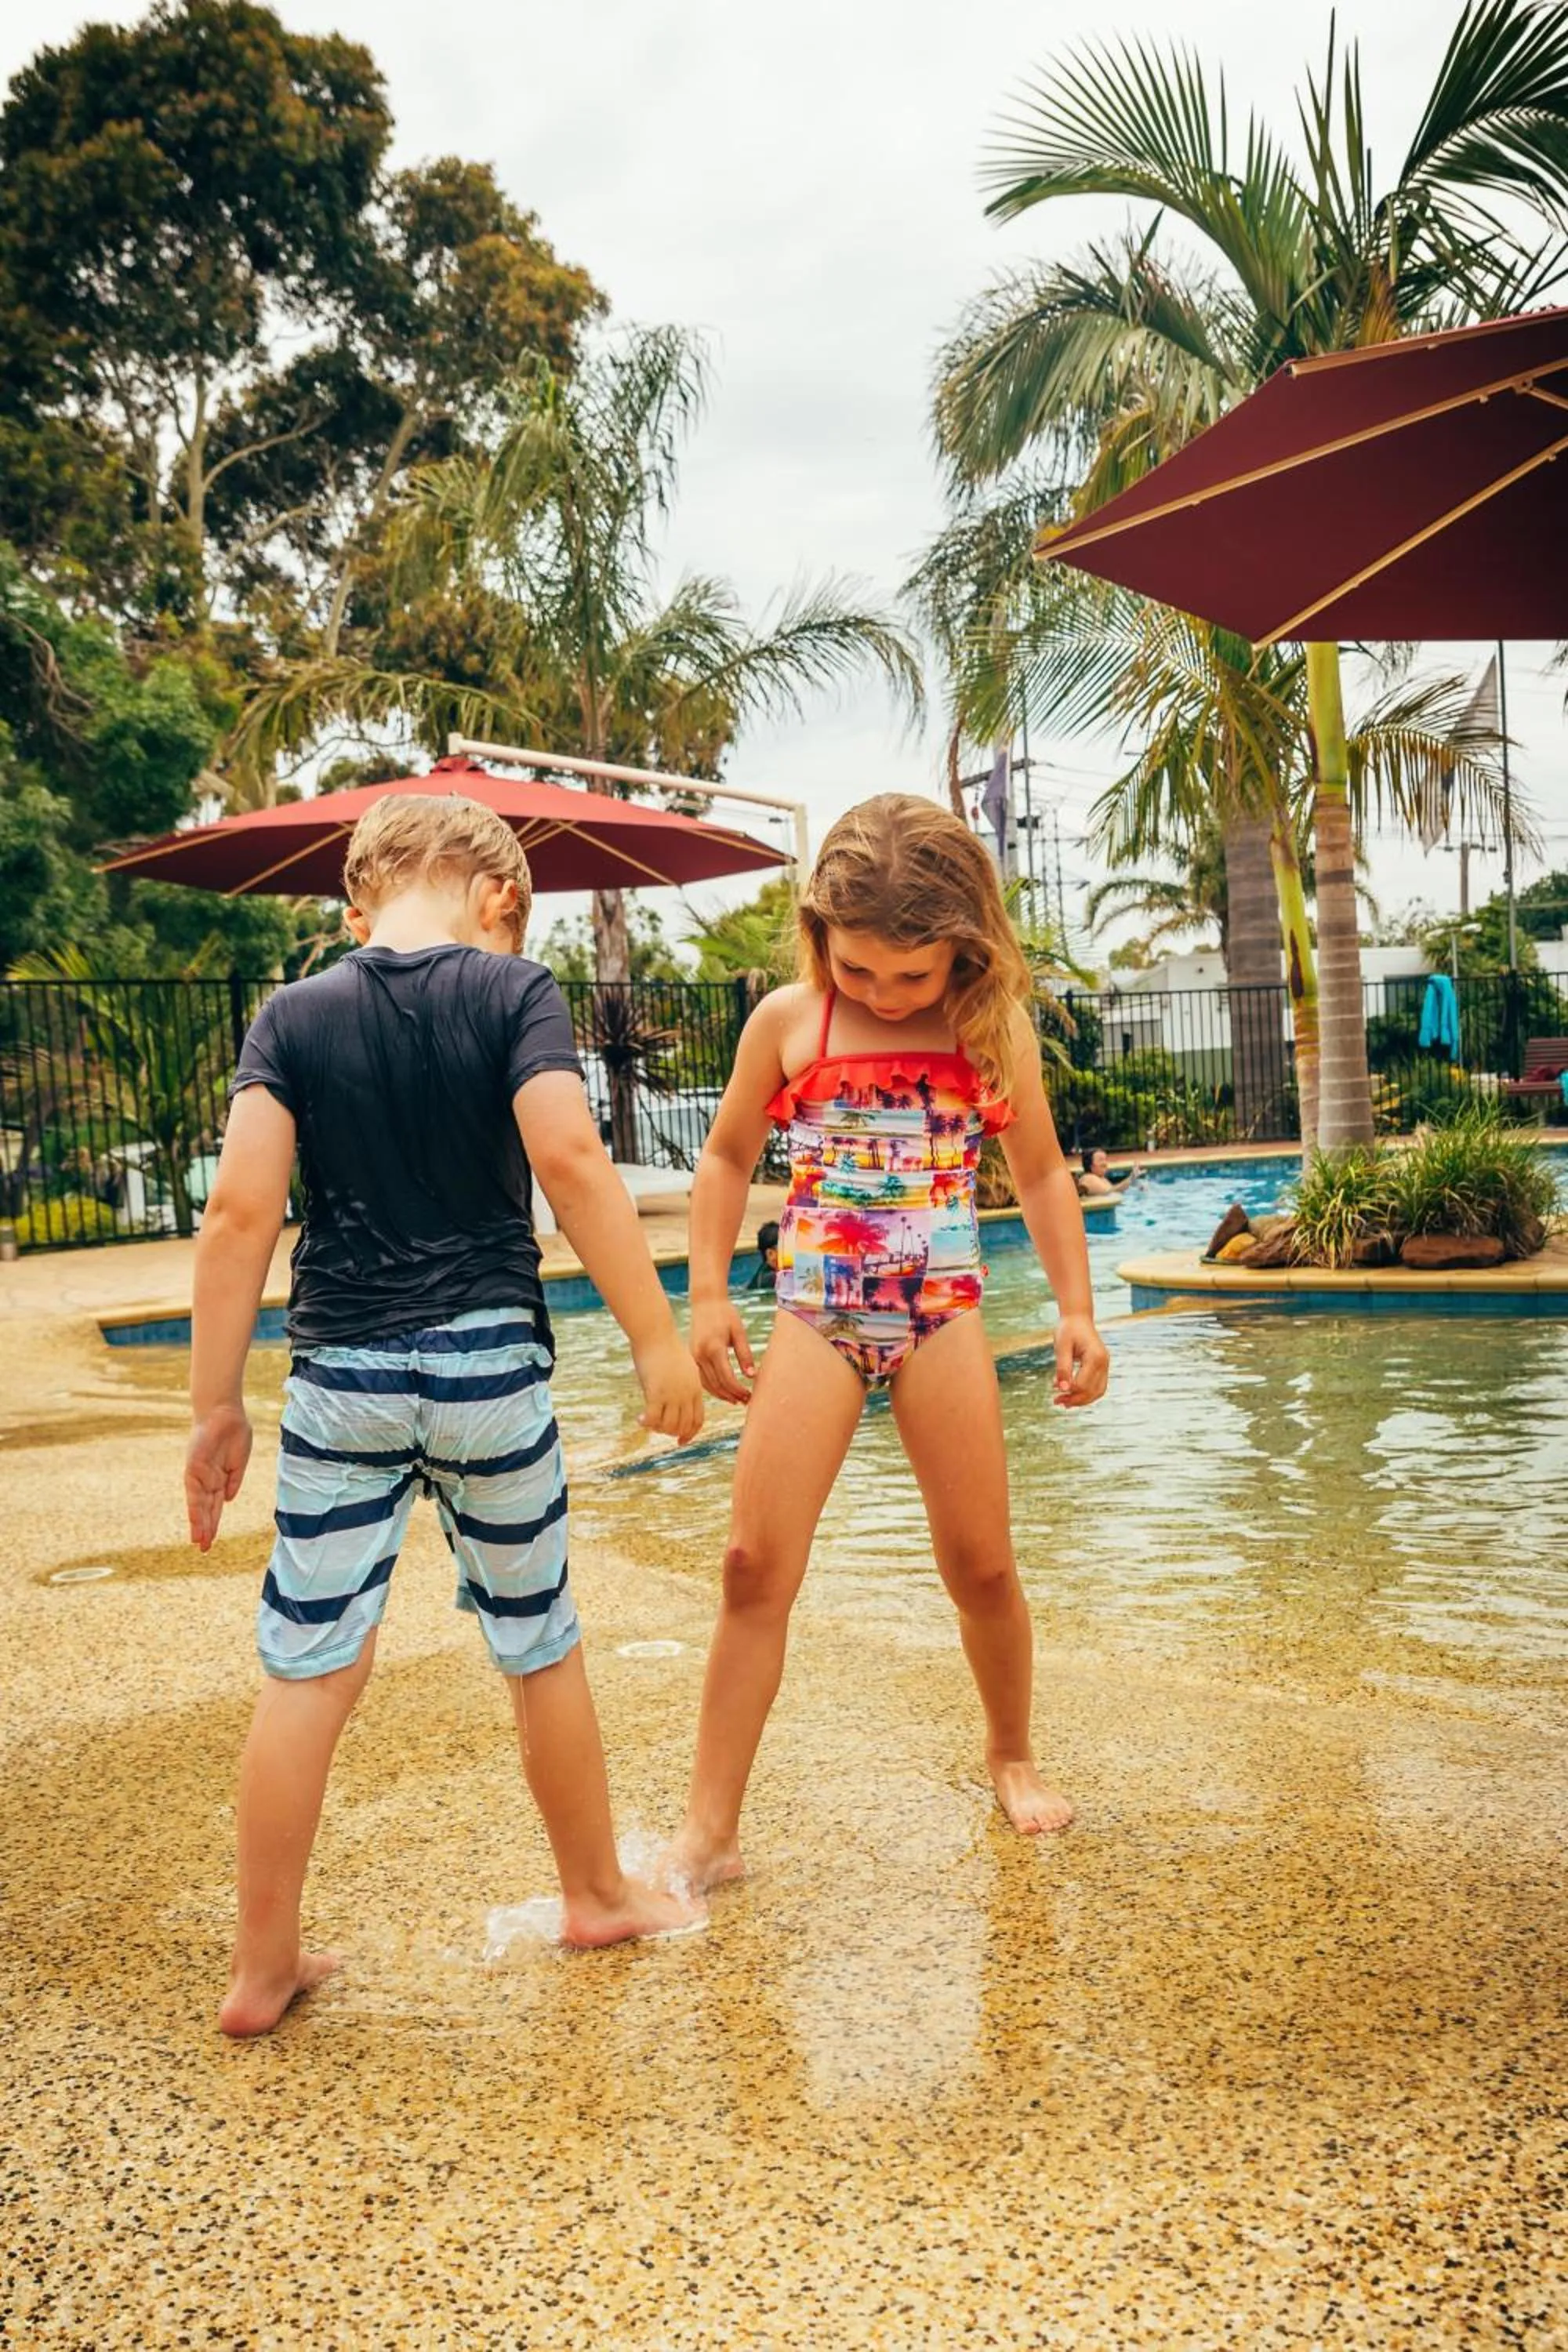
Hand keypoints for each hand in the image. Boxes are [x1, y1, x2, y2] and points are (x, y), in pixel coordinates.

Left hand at [185, 1403, 252, 1548]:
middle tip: (203, 1548)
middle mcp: (206, 1479)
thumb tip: (229, 1500)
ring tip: (200, 1541)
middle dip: (205, 1528)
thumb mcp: (239, 1461)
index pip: (215, 1505)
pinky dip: (196, 1508)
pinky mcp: (193, 1468)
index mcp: (218, 1479)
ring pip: (199, 1505)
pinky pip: (195, 1491)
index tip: (211, 1540)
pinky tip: (198, 1522)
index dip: (213, 1523)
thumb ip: (233, 1480)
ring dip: (200, 1524)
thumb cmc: (234, 1433)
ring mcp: (199, 1474)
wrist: (225, 1412)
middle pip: (206, 1509)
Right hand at [633, 1334, 704, 1443]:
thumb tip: (678, 1399)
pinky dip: (647, 1423)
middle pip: (684, 1426)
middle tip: (659, 1429)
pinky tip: (640, 1420)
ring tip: (649, 1422)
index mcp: (696, 1388)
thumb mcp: (683, 1368)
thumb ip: (684, 1385)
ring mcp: (673, 1394)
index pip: (698, 1419)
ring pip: (669, 1426)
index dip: (690, 1433)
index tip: (680, 1440)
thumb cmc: (665, 1348)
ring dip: (659, 1429)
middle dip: (672, 1432)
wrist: (655, 1334)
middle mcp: (687, 1394)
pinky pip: (654, 1418)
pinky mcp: (657, 1392)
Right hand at [690, 1300, 756, 1404]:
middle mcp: (701, 1354)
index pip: (727, 1377)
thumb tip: (752, 1376)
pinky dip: (712, 1387)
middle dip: (731, 1395)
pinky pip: (702, 1377)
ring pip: (707, 1384)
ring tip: (736, 1400)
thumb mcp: (739, 1332)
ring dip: (722, 1394)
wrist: (705, 1301)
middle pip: (717, 1384)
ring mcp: (695, 1356)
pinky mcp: (693, 1356)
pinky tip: (723, 1391)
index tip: (749, 1396)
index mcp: (714, 1348)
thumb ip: (745, 1354)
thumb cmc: (726, 1314)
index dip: (738, 1390)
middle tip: (746, 1401)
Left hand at [1053, 1315, 1108, 1408]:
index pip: (1083, 1384)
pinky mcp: (1102, 1367)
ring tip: (1063, 1402)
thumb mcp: (1061, 1347)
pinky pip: (1097, 1386)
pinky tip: (1071, 1394)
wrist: (1077, 1318)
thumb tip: (1063, 1389)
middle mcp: (1104, 1363)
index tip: (1054, 1390)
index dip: (1069, 1391)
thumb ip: (1063, 1368)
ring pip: (1097, 1392)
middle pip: (1092, 1391)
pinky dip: (1086, 1393)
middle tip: (1056, 1402)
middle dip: (1074, 1399)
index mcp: (1095, 1357)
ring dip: (1081, 1400)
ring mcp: (1105, 1365)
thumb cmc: (1068, 1330)